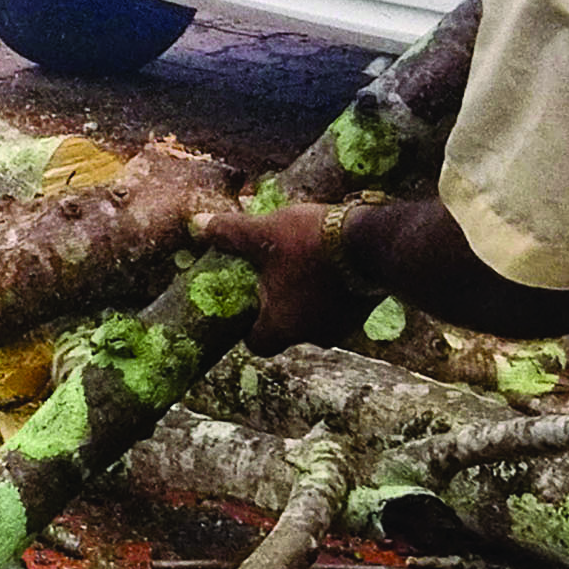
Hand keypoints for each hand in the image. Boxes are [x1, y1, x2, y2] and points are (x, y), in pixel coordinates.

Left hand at [187, 205, 371, 347]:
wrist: (373, 242)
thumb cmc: (309, 244)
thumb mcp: (261, 233)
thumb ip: (227, 234)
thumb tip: (196, 224)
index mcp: (282, 327)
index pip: (258, 344)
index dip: (248, 326)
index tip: (246, 303)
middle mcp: (313, 335)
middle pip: (287, 329)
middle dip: (279, 305)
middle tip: (271, 275)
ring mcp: (343, 326)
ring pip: (314, 317)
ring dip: (306, 297)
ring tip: (301, 264)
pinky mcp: (364, 311)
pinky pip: (338, 306)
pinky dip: (330, 290)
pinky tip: (327, 263)